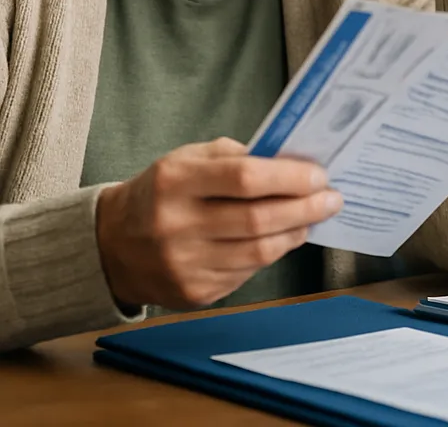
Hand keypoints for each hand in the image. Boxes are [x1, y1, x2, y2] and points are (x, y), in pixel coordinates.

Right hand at [94, 137, 341, 308]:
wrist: (113, 244)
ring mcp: (184, 264)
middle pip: (258, 220)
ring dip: (297, 232)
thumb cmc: (164, 190)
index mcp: (176, 181)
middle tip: (332, 198)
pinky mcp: (194, 292)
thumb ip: (237, 156)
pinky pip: (249, 271)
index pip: (244, 178)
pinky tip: (287, 236)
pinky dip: (274, 252)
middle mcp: (176, 225)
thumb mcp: (189, 158)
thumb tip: (293, 162)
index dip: (289, 177)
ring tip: (316, 216)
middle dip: (305, 208)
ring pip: (259, 251)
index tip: (319, 174)